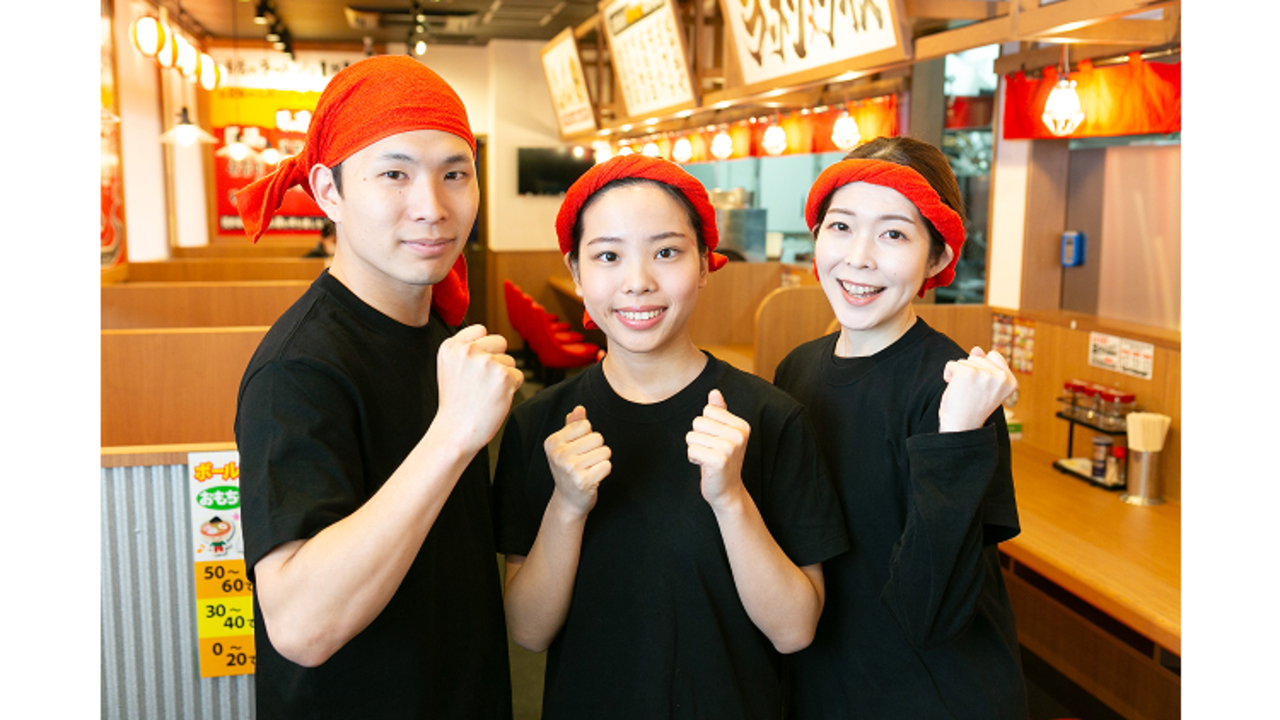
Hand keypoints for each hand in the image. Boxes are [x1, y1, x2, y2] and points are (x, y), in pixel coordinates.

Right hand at [435, 324, 523, 452]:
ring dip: (504, 376)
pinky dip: (512, 388)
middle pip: (500, 341)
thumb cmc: (455, 404)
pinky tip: (495, 399)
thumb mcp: (449, 368)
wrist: (456, 432)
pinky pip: (518, 376)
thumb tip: (491, 340)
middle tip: (483, 381)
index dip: (484, 347)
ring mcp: (487, 362)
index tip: (477, 364)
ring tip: (486, 393)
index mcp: (451, 346)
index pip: (480, 329)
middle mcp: (468, 351)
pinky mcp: (504, 376)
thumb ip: (465, 349)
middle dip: (497, 359)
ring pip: (510, 360)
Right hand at [544, 406, 611, 518]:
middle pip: (597, 437)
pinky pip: (607, 465)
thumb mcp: (566, 446)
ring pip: (605, 451)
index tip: (578, 451)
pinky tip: (593, 478)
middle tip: (585, 462)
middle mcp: (559, 455)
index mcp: (552, 442)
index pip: (585, 425)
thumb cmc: (569, 470)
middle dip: (596, 449)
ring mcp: (570, 469)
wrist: (568, 501)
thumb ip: (573, 426)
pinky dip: (604, 471)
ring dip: (601, 461)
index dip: (587, 436)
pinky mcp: (583, 481)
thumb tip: (580, 408)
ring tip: (589, 470)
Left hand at [687, 390, 749, 511]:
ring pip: (692, 436)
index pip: (708, 410)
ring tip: (708, 458)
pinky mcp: (719, 460)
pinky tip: (705, 466)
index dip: (705, 426)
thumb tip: (714, 392)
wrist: (727, 490)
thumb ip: (719, 413)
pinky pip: (691, 450)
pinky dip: (693, 458)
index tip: (715, 440)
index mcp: (741, 425)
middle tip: (711, 451)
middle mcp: (739, 435)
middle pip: (698, 422)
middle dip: (698, 437)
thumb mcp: (722, 434)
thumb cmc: (722, 460)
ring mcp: (730, 447)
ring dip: (695, 449)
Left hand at [938, 347, 1016, 432]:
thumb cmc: (971, 408)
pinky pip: (951, 365)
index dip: (981, 370)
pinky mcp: (967, 373)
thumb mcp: (982, 386)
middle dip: (969, 373)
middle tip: (971, 394)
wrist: (960, 428)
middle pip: (977, 358)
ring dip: (958, 376)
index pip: (994, 356)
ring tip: (964, 394)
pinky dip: (948, 375)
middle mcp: (1001, 377)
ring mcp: (985, 375)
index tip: (981, 389)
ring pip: (964, 361)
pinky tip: (954, 390)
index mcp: (1011, 381)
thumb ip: (983, 365)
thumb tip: (976, 349)